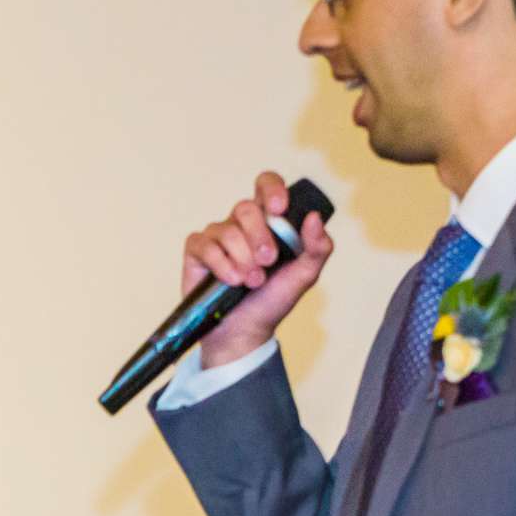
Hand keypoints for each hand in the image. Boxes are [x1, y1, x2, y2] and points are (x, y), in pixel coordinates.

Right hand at [180, 171, 334, 366]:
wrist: (245, 331)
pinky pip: (205, 245)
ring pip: (227, 230)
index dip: (272, 189)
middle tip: (268, 262)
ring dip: (242, 258)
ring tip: (251, 281)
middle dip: (259, 236)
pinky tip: (231, 281)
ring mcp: (217, 236)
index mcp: (268, 221)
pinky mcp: (197, 251)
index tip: (279, 209)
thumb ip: (318, 247)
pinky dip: (221, 264)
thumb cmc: (272, 300)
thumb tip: (314, 217)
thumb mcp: (305, 275)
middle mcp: (241, 223)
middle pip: (246, 207)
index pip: (266, 184)